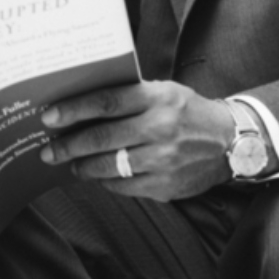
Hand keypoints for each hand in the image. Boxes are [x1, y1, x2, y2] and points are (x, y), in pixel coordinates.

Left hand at [39, 81, 234, 200]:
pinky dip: (105, 181)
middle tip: (48, 150)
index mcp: (156, 97)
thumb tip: (82, 104)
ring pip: (109, 166)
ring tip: (70, 164)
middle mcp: (160, 127)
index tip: (49, 116)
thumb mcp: (163, 91)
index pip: (106, 101)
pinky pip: (124, 186)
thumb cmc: (187, 111)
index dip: (73, 109)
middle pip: (102, 137)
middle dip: (68, 145)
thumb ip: (129, 96)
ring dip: (83, 166)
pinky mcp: (166, 186)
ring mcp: (164, 159)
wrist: (230, 141)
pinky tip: (96, 176)